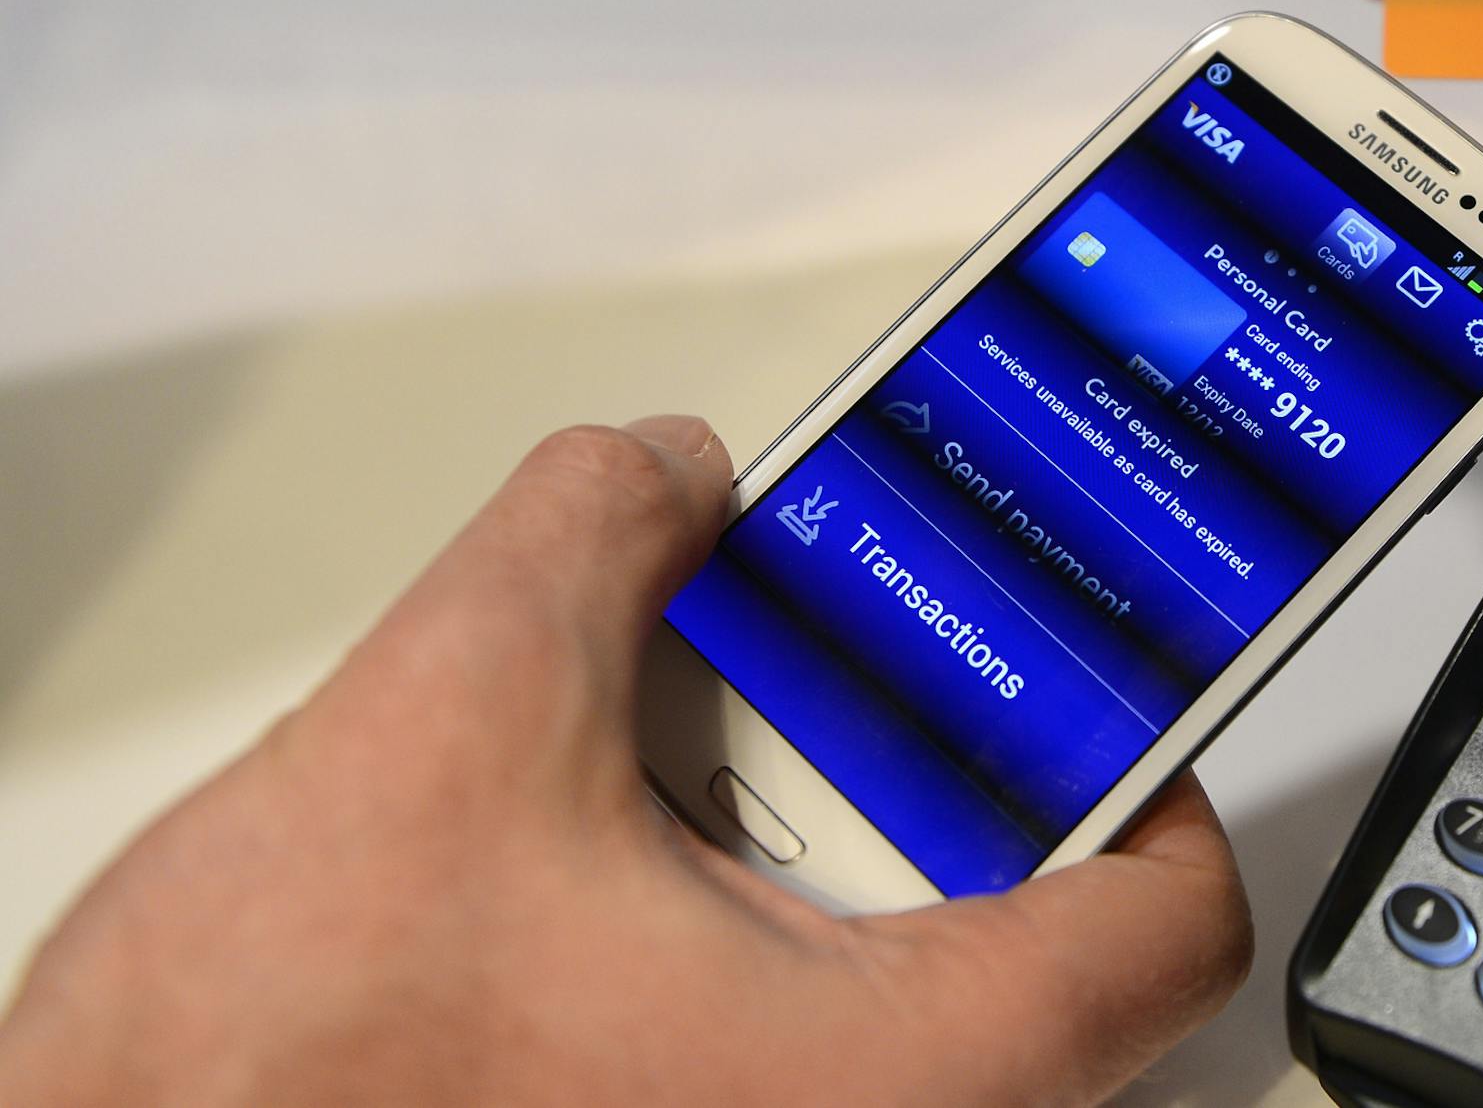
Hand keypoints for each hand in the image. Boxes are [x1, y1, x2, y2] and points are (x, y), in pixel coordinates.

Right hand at [0, 418, 1251, 1105]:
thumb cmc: (277, 1076)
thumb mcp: (451, 712)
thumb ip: (591, 533)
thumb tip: (663, 475)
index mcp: (892, 1064)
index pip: (1165, 918)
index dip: (1159, 757)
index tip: (1100, 665)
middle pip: (1022, 906)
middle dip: (929, 744)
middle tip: (867, 636)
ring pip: (880, 948)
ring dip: (809, 800)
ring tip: (709, 699)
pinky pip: (771, 994)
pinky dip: (726, 874)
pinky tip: (620, 792)